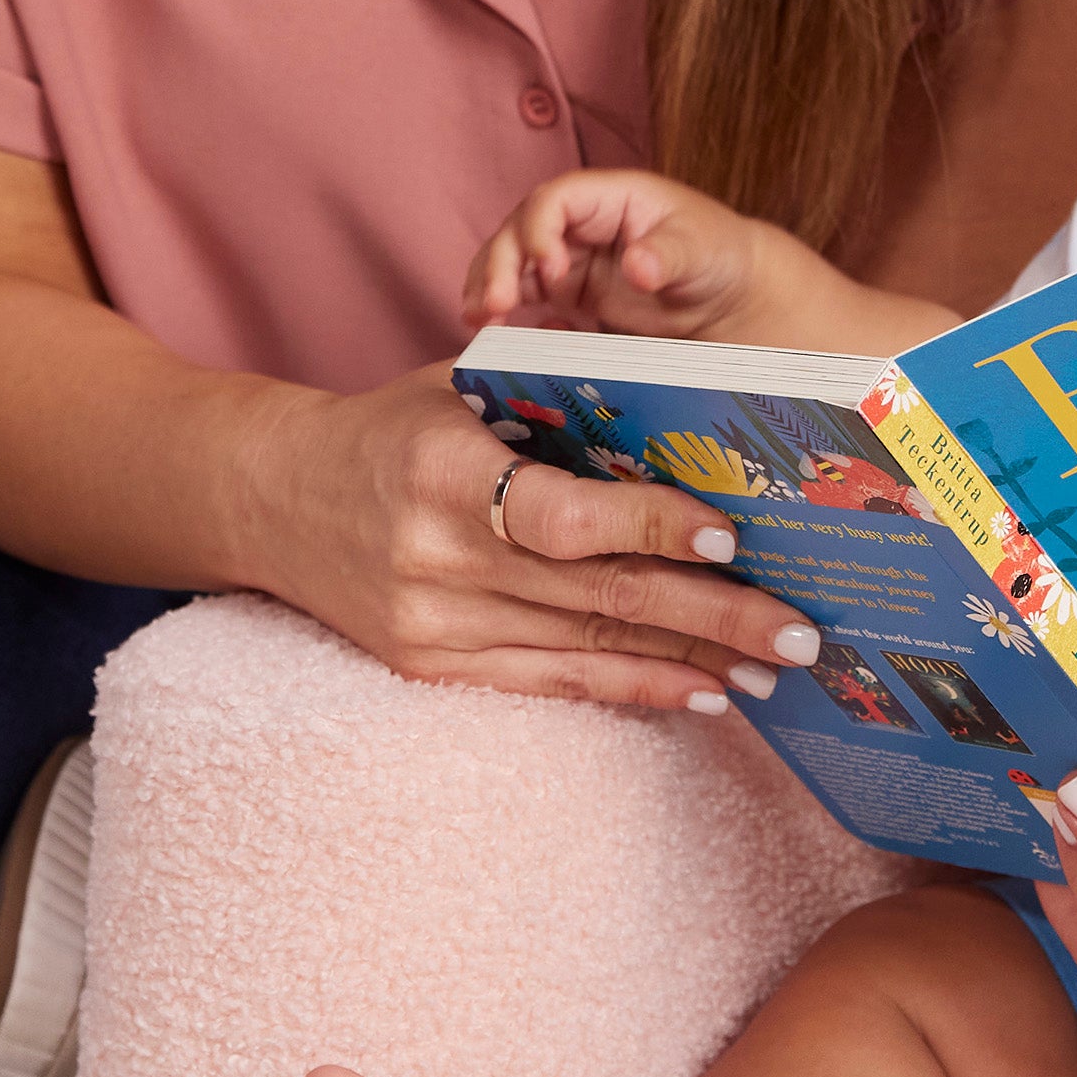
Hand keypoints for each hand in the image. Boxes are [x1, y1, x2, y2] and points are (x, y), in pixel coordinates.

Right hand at [238, 366, 823, 713]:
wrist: (276, 497)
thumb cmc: (396, 426)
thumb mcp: (463, 384)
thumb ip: (559, 390)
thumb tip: (688, 397)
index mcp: (444, 471)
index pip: (566, 513)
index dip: (653, 527)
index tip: (735, 535)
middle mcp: (435, 557)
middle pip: (596, 593)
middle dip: (711, 616)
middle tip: (800, 631)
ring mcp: (431, 624)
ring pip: (584, 646)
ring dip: (688, 662)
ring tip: (773, 669)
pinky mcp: (431, 668)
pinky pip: (551, 682)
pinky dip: (632, 686)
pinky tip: (701, 692)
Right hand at [464, 169, 778, 339]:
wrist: (729, 297)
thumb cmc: (718, 254)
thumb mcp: (701, 248)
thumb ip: (667, 255)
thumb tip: (636, 265)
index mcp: (609, 197)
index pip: (555, 200)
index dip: (540, 231)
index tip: (550, 270)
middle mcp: (580, 224)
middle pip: (520, 231)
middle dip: (499, 264)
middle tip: (492, 306)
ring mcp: (570, 259)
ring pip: (512, 264)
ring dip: (489, 288)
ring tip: (478, 324)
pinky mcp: (569, 294)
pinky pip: (526, 300)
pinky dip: (507, 315)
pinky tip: (505, 340)